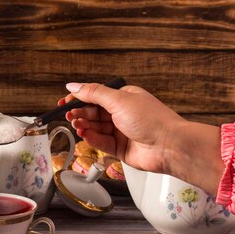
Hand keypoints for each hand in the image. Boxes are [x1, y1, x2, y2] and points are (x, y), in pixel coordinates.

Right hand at [59, 82, 222, 193]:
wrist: (170, 147)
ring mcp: (121, 131)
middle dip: (80, 114)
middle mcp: (122, 113)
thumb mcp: (118, 100)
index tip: (64, 103)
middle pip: (93, 112)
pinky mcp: (120, 148)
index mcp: (124, 98)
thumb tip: (73, 86)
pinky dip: (91, 138)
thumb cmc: (152, 120)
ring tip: (77, 125)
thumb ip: (93, 93)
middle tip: (70, 116)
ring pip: (95, 127)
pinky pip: (101, 142)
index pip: (95, 96)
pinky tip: (85, 135)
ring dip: (84, 126)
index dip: (78, 99)